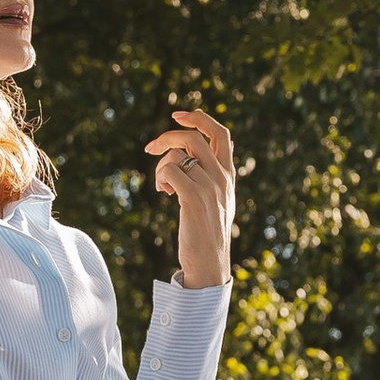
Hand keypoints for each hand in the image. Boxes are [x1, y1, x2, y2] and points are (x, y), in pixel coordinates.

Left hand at [144, 104, 236, 286]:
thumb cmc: (207, 234)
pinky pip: (170, 170)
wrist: (210, 263)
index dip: (198, 118)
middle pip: (193, 137)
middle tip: (150, 148)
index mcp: (228, 175)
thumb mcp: (217, 201)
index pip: (221, 133)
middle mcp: (222, 177)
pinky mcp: (193, 198)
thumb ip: (210, 177)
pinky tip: (164, 193)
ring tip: (163, 186)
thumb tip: (187, 157)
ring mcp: (209, 187)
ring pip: (177, 155)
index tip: (177, 116)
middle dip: (167, 137)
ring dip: (161, 166)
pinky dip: (161, 178)